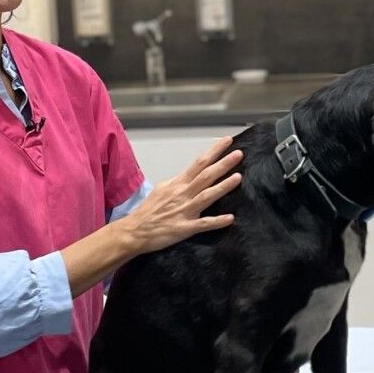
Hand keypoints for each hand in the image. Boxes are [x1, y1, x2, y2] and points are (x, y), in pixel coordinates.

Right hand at [124, 138, 242, 256]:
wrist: (135, 231)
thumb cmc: (148, 211)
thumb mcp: (162, 189)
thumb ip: (179, 182)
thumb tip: (191, 176)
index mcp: (178, 184)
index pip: (199, 163)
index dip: (214, 152)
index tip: (227, 141)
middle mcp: (183, 194)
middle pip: (205, 175)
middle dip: (223, 164)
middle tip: (239, 154)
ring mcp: (184, 211)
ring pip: (206, 196)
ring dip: (223, 187)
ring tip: (238, 177)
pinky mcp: (184, 228)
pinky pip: (203, 224)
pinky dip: (216, 221)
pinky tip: (230, 218)